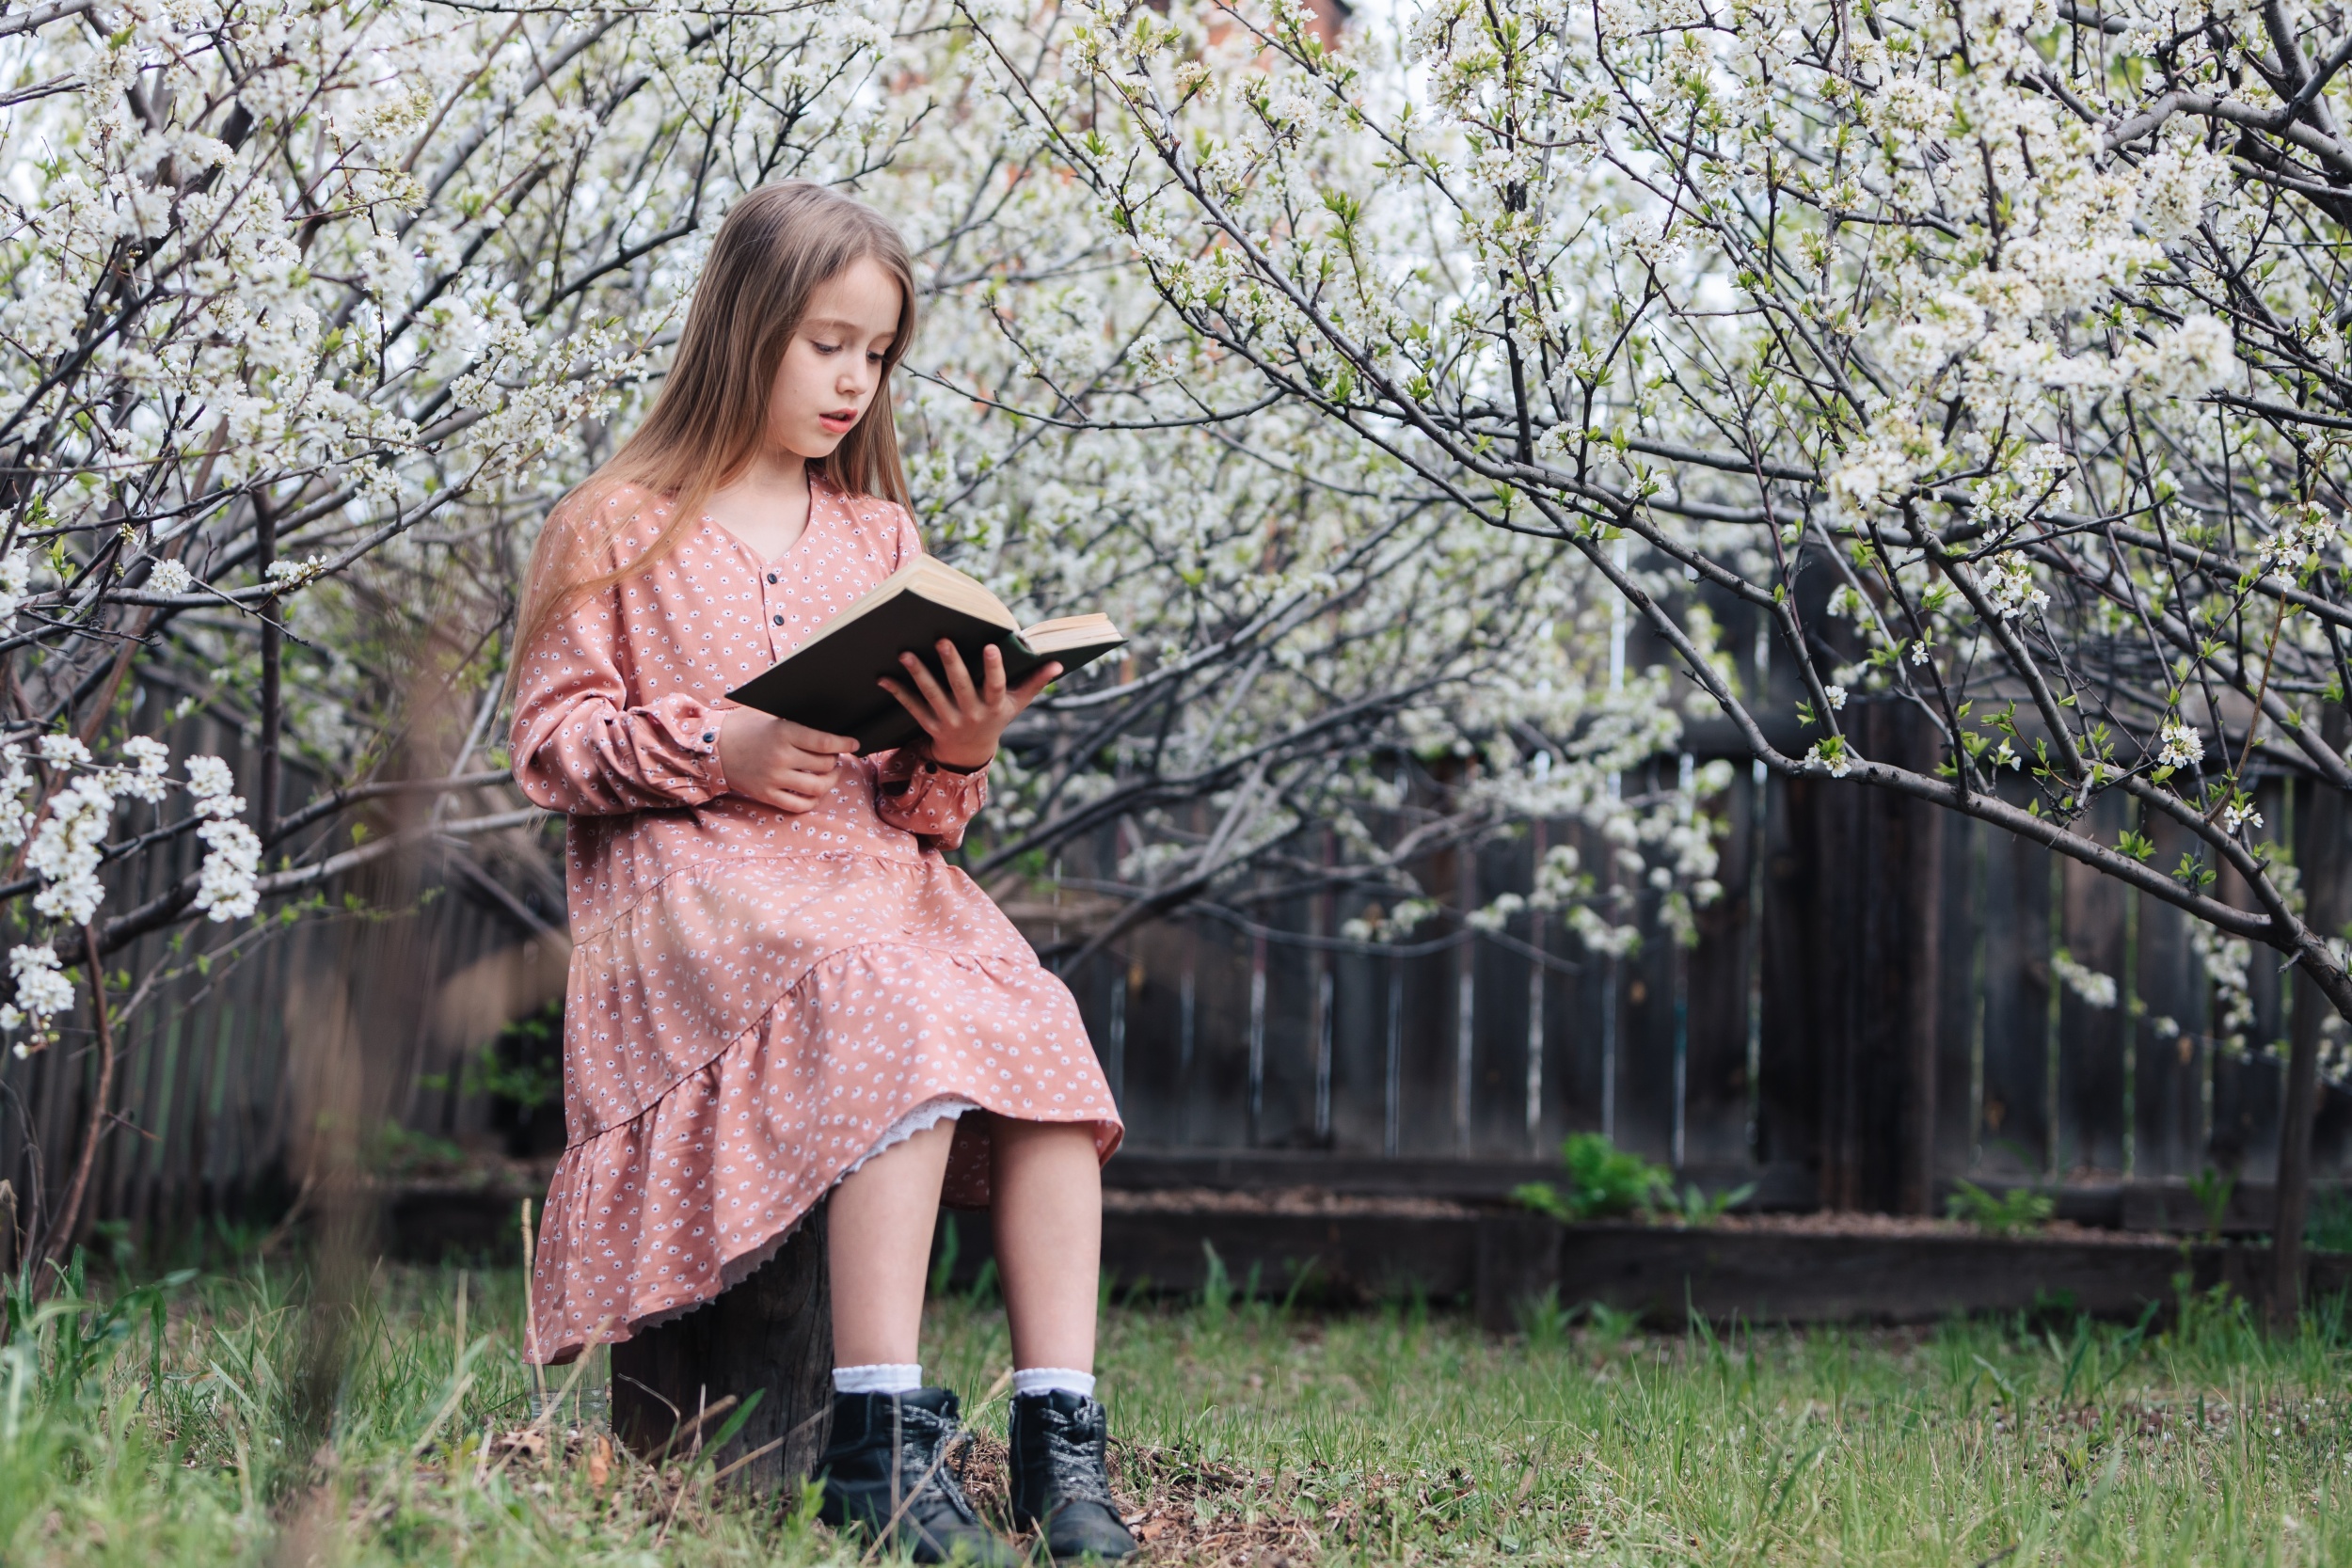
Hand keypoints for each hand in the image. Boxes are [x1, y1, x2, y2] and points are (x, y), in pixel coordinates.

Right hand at [717, 709, 856, 812]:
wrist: (711, 747)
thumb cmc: (744, 726)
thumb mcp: (770, 714)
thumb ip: (796, 720)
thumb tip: (830, 723)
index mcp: (783, 733)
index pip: (824, 742)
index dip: (844, 743)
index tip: (854, 744)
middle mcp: (780, 757)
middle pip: (824, 765)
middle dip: (835, 760)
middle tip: (835, 755)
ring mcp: (773, 779)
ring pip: (817, 787)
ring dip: (830, 781)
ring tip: (830, 774)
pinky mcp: (766, 795)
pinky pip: (798, 805)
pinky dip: (812, 801)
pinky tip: (815, 792)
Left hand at [877, 641, 1059, 770]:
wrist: (971, 754)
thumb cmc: (997, 718)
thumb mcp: (1017, 703)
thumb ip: (1035, 682)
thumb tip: (1057, 662)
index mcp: (994, 706)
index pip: (995, 686)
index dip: (994, 668)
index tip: (991, 647)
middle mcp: (972, 714)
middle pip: (961, 687)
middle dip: (952, 664)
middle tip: (942, 639)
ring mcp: (949, 721)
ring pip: (932, 696)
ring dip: (919, 674)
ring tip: (906, 653)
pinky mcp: (930, 726)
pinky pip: (912, 708)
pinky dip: (898, 693)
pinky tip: (883, 677)